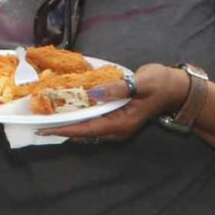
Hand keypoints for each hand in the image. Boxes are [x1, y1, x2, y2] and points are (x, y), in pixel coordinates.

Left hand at [42, 63, 184, 144]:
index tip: (44, 129)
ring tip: (46, 115)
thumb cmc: (161, 84)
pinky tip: (67, 107)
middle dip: (62, 127)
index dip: (64, 128)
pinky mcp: (116, 117)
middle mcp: (116, 128)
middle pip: (83, 131)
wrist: (176, 88)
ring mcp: (116, 124)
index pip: (87, 129)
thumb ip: (117, 89)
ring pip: (87, 126)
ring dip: (69, 121)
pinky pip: (93, 119)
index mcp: (121, 123)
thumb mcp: (140, 83)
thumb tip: (92, 93)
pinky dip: (79, 114)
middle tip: (37, 121)